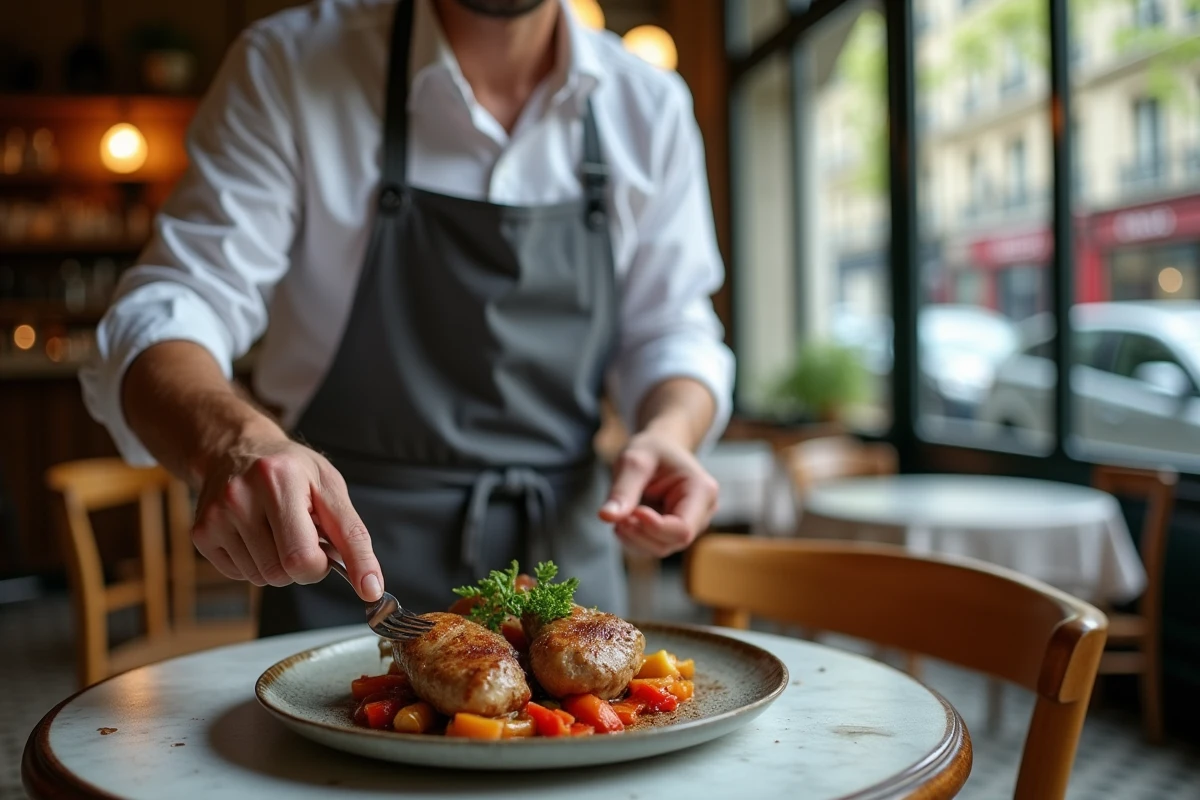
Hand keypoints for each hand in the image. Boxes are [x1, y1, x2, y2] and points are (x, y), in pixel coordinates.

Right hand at [192, 437, 383, 600]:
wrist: (236, 449)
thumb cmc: (292, 470)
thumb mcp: (330, 488)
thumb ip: (353, 537)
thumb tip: (371, 587)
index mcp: (279, 480)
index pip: (301, 556)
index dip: (321, 567)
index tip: (337, 566)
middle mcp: (240, 497)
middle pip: (281, 571)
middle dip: (302, 564)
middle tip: (303, 534)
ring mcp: (216, 516)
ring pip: (261, 577)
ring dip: (278, 564)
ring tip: (277, 529)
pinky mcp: (201, 533)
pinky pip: (240, 576)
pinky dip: (256, 563)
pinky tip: (256, 534)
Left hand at [598, 431, 719, 557]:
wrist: (660, 448)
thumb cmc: (651, 449)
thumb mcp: (633, 461)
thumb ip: (622, 489)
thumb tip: (605, 517)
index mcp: (702, 491)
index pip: (683, 528)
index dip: (653, 528)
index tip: (629, 514)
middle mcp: (702, 512)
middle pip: (672, 542)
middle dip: (639, 533)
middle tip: (617, 515)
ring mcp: (691, 525)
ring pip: (661, 548)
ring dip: (634, 538)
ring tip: (618, 515)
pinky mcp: (675, 532)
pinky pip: (654, 546)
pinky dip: (634, 538)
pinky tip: (623, 521)